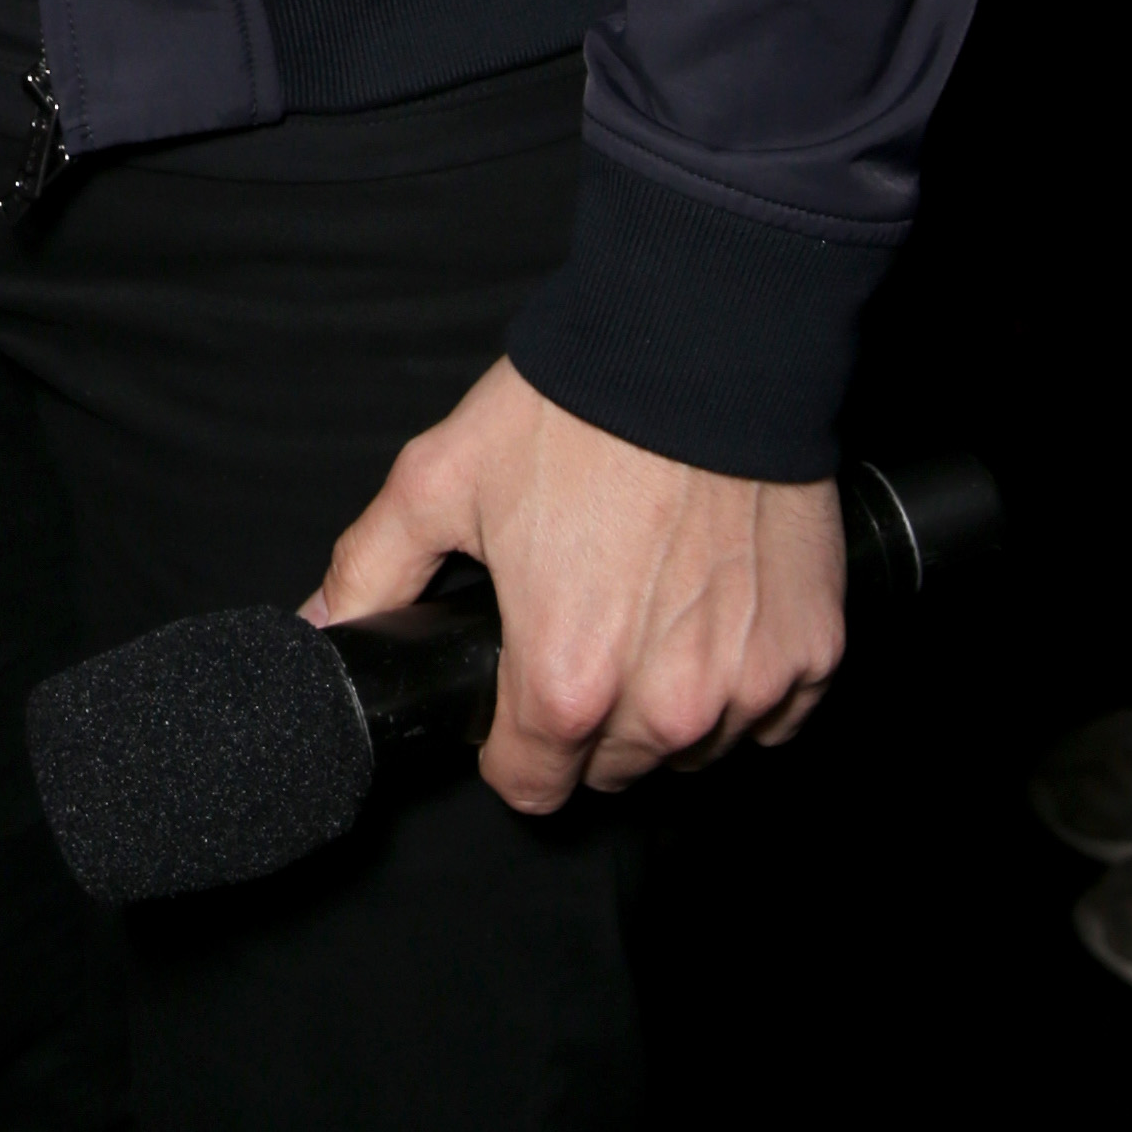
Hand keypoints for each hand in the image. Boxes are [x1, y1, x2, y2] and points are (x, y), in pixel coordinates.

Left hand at [311, 354, 844, 814]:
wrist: (703, 344)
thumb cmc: (575, 412)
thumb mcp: (441, 478)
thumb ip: (371, 569)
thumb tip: (318, 627)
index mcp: (567, 679)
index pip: (529, 787)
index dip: (509, 742)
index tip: (514, 687)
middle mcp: (666, 706)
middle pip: (612, 769)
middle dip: (587, 716)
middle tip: (582, 617)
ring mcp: (749, 685)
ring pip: (692, 746)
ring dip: (668, 701)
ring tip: (648, 599)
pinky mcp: (812, 652)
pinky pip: (771, 712)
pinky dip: (742, 677)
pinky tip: (712, 605)